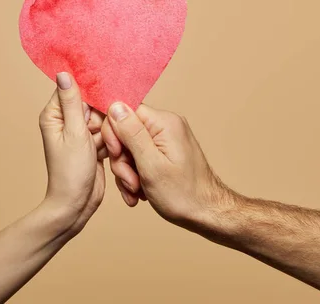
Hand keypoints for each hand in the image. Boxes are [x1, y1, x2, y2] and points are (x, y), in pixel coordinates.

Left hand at [39, 72, 106, 236]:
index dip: (91, 91)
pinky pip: (107, 133)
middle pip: (93, 104)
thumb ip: (73, 102)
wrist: (76, 204)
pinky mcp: (92, 145)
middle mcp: (65, 122)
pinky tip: (109, 154)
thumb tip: (64, 73)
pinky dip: (111, 142)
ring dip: (108, 132)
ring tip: (102, 150)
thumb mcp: (74, 133)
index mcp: (54, 115)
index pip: (74, 88)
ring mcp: (80, 134)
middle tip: (99, 134)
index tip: (105, 94)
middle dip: (102, 117)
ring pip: (103, 119)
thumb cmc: (70, 172)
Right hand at [101, 102, 236, 229]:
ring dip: (127, 172)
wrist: (206, 214)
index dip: (113, 134)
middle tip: (131, 182)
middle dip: (121, 160)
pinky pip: (138, 158)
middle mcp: (165, 125)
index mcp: (163, 122)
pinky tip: (140, 192)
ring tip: (137, 191)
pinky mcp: (164, 152)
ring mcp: (165, 139)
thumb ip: (131, 133)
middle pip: (124, 132)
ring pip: (129, 149)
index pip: (123, 111)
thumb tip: (115, 106)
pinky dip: (135, 176)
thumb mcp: (151, 165)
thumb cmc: (183, 194)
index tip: (117, 156)